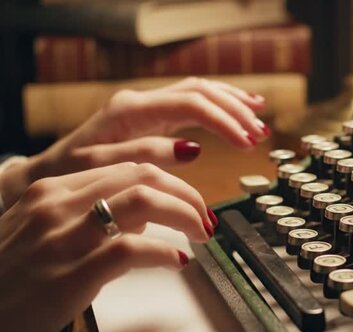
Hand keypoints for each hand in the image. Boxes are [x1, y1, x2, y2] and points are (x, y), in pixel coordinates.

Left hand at [0, 77, 269, 208]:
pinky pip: (192, 103)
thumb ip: (146, 155)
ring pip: (198, 92)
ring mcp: (147, 107)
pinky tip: (238, 109)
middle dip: (234, 110)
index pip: (191, 104)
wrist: (50, 173)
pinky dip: (218, 106)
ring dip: (231, 103)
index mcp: (132, 110)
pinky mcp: (151, 117)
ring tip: (259, 116)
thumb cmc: (72, 175)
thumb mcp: (103, 168)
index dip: (224, 121)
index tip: (247, 142)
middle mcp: (142, 102)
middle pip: (200, 92)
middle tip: (259, 134)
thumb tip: (192, 149)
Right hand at [0, 162, 214, 331]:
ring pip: (143, 201)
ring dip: (184, 214)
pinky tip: (177, 261)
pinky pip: (132, 250)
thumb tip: (142, 219)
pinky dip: (165, 252)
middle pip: (142, 176)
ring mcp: (62, 239)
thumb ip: (86, 216)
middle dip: (186, 194)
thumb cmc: (8, 280)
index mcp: (51, 191)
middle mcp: (56, 205)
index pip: (127, 167)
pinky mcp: (70, 275)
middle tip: (204, 216)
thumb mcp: (38, 232)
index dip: (170, 181)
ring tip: (200, 232)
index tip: (189, 199)